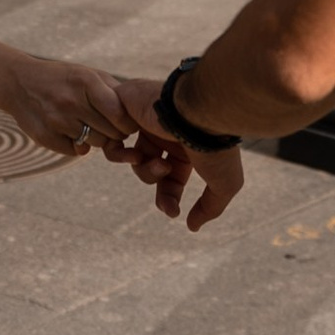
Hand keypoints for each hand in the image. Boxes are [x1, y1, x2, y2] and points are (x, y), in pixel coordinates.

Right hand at [0, 56, 133, 157]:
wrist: (19, 83)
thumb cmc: (63, 79)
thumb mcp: (88, 74)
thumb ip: (114, 91)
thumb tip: (139, 113)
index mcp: (86, 82)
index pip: (119, 114)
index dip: (128, 123)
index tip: (127, 123)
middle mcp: (71, 101)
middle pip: (110, 133)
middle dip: (116, 133)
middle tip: (110, 127)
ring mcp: (56, 120)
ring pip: (95, 144)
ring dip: (98, 140)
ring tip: (90, 127)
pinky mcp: (45, 136)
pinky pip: (75, 151)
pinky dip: (78, 146)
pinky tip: (71, 132)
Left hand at [110, 77, 244, 231]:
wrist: (203, 110)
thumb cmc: (215, 146)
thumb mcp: (224, 184)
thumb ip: (210, 207)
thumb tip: (192, 227)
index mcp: (189, 143)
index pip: (172, 176)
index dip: (169, 197)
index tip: (172, 212)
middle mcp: (167, 130)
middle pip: (150, 167)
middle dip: (156, 180)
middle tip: (164, 178)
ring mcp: (147, 118)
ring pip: (133, 155)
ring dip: (143, 169)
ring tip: (158, 162)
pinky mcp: (126, 107)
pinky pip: (110, 137)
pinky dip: (118, 153)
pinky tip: (135, 153)